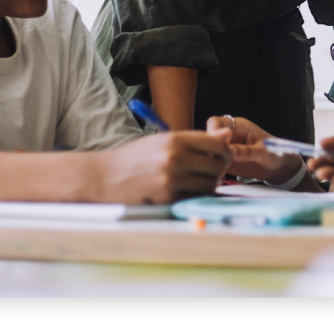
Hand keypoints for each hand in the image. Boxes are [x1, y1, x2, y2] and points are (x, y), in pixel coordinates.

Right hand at [83, 131, 231, 203]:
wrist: (106, 177)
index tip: (223, 157)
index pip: (217, 144)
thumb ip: (196, 140)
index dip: (225, 152)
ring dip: (208, 184)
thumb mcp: (162, 141)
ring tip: (196, 181)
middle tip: (211, 171)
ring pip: (210, 184)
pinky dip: (195, 196)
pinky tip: (185, 190)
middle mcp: (176, 158)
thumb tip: (227, 135)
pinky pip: (195, 198)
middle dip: (219, 170)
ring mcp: (172, 179)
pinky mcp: (167, 198)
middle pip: (217, 165)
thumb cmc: (135, 158)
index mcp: (175, 139)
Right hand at [205, 115, 302, 183]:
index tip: (217, 143)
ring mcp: (226, 150)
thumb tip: (230, 151)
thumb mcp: (264, 152)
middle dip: (210, 149)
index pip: (216, 123)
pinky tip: (222, 177)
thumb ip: (247, 151)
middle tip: (218, 160)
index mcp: (238, 126)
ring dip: (211, 162)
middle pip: (208, 138)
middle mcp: (229, 136)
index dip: (213, 132)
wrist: (280, 168)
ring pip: (209, 153)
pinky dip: (215, 171)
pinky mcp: (225, 162)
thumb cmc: (276, 153)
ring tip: (223, 171)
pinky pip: (214, 165)